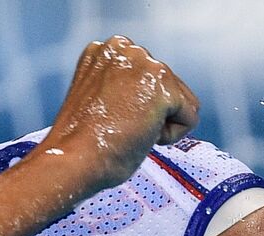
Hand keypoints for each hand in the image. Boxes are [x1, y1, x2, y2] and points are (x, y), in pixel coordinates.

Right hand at [39, 36, 200, 191]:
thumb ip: (123, 89)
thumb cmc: (82, 143)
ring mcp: (145, 63)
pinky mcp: (162, 84)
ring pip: (181, 102)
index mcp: (107, 50)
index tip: (110, 119)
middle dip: (151, 114)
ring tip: (127, 130)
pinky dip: (171, 136)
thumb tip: (146, 99)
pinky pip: (189, 117)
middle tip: (119, 128)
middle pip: (168, 87)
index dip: (136, 109)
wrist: (73, 159)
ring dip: (160, 124)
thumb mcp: (100, 100)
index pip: (148, 79)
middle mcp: (126, 47)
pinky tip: (141, 135)